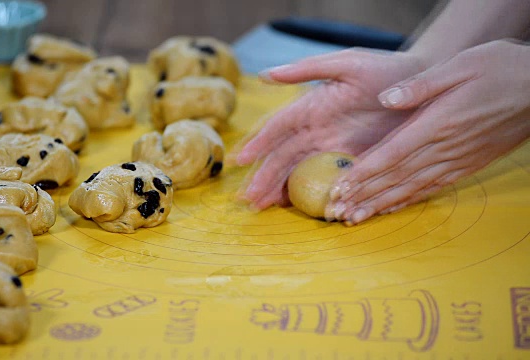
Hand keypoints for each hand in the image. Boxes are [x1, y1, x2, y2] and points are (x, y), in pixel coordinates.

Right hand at [235, 48, 424, 208]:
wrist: (427, 87)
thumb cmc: (387, 69)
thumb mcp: (348, 63)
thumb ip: (308, 69)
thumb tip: (265, 75)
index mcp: (312, 108)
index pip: (278, 129)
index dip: (259, 144)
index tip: (241, 161)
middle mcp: (318, 132)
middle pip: (284, 158)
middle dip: (264, 178)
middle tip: (248, 199)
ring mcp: (335, 151)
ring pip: (301, 173)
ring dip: (280, 191)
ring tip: (263, 207)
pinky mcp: (356, 165)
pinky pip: (331, 184)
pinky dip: (315, 197)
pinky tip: (300, 211)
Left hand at [328, 40, 529, 224]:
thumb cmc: (501, 70)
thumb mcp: (461, 65)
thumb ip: (421, 85)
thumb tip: (386, 99)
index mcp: (437, 124)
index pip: (391, 155)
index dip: (363, 174)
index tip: (340, 188)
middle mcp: (444, 148)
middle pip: (395, 177)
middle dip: (362, 196)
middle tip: (335, 212)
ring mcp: (456, 160)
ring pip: (410, 188)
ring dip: (380, 204)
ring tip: (354, 218)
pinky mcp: (467, 166)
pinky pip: (431, 188)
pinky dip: (408, 200)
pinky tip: (391, 209)